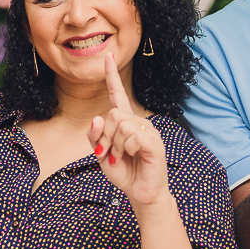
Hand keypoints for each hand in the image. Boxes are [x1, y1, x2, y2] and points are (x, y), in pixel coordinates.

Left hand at [87, 52, 170, 207]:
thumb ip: (95, 137)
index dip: (112, 76)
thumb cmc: (124, 172)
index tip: (108, 56)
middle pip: (113, 114)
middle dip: (105, 136)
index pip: (117, 94)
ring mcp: (148, 131)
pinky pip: (133, 137)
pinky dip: (126, 150)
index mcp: (124, 122)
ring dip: (115, 146)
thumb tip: (97, 118)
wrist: (141, 192)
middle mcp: (138, 122)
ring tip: (121, 158)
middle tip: (109, 154)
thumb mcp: (101, 155)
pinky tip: (132, 157)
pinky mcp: (154, 143)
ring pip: (122, 125)